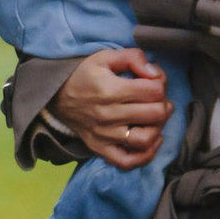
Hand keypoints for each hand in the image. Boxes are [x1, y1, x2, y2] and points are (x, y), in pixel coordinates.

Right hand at [46, 47, 171, 168]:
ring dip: (159, 128)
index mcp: (110, 89)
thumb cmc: (84, 75)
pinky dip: (145, 156)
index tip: (154, 81)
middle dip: (164, 104)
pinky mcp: (100, 149)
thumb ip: (132, 57)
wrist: (55, 96)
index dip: (161, 83)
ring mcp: (104, 135)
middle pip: (155, 114)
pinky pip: (127, 162)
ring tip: (156, 119)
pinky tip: (151, 141)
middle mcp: (108, 114)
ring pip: (146, 140)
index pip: (154, 90)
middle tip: (159, 100)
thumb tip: (154, 72)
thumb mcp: (104, 56)